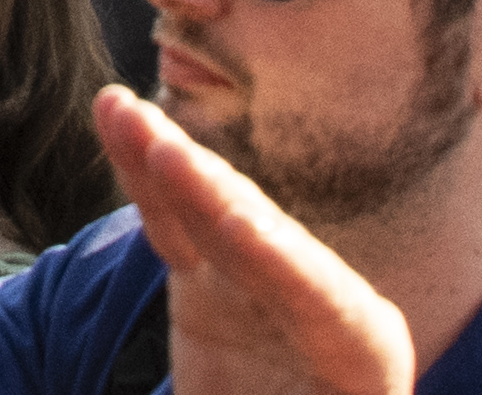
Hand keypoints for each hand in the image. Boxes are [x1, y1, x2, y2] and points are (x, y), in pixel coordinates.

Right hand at [94, 84, 419, 394]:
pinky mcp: (215, 288)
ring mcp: (265, 292)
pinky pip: (178, 227)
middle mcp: (323, 310)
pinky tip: (117, 120)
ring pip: (216, 219)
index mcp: (364, 360)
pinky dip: (147, 179)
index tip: (227, 219)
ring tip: (121, 113)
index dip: (276, 260)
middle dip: (210, 194)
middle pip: (267, 246)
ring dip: (167, 165)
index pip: (325, 302)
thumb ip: (268, 385)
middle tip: (160, 142)